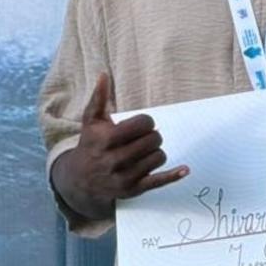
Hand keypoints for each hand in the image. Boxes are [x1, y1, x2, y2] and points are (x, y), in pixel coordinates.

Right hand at [50, 73, 188, 221]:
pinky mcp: (133, 190)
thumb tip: (103, 75)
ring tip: (144, 151)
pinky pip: (159, 181)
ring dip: (155, 151)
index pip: (142, 125)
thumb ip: (99, 97)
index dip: (146, 122)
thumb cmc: (90, 144)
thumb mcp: (91, 121)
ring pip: (158, 157)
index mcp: (105, 139)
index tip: (141, 124)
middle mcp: (114, 159)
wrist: (80, 179)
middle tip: (144, 137)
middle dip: (152, 135)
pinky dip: (174, 175)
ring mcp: (124, 176)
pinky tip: (185, 169)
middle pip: (153, 140)